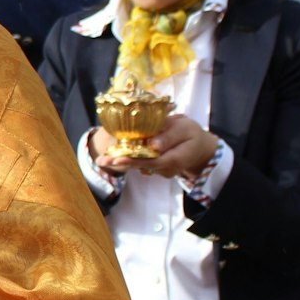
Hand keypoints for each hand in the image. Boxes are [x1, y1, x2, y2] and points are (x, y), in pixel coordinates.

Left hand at [92, 116, 217, 180]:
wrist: (199, 147)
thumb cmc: (191, 133)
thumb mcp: (184, 128)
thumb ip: (169, 136)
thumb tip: (153, 145)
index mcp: (174, 158)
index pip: (152, 161)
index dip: (134, 161)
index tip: (117, 160)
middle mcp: (165, 169)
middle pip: (141, 166)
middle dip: (120, 163)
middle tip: (100, 161)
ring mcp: (160, 171)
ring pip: (139, 165)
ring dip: (121, 162)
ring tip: (102, 159)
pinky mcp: (156, 168)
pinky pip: (142, 163)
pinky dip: (129, 159)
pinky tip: (113, 157)